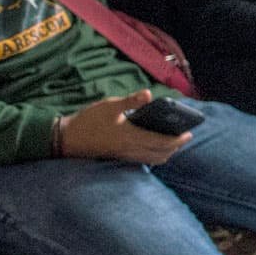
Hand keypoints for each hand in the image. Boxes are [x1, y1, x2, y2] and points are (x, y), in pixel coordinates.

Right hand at [60, 90, 192, 165]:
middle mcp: (131, 149)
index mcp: (131, 136)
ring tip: (172, 142)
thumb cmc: (88, 121)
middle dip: (176, 146)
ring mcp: (125, 156)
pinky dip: (154, 156)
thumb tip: (149, 94)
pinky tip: (153, 146)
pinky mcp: (119, 158)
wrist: (66, 139)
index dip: (178, 140)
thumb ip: (131, 101)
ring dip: (166, 153)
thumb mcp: (109, 106)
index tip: (188, 133)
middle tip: (184, 137)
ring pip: (153, 159)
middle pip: (161, 153)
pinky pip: (143, 160)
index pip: (162, 142)